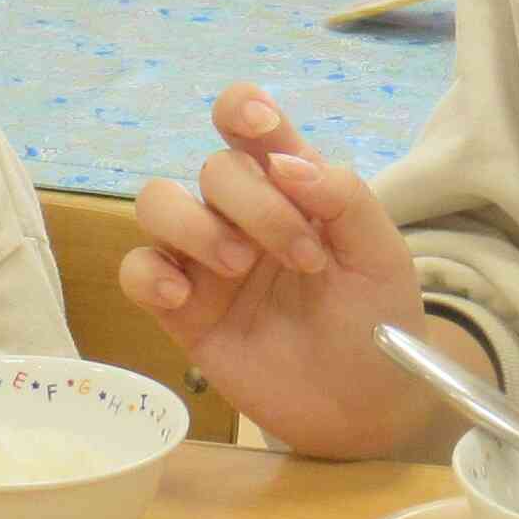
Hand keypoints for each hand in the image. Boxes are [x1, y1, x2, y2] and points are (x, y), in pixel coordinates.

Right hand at [118, 85, 448, 458]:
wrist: (366, 408)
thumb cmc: (377, 323)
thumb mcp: (382, 257)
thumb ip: (345, 198)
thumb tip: (287, 161)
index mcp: (292, 188)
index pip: (249, 124)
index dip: (242, 110)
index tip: (261, 126)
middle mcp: (242, 215)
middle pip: (215, 168)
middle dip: (257, 205)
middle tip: (304, 260)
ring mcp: (207, 261)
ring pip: (157, 203)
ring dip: (194, 227)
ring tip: (238, 269)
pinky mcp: (181, 311)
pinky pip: (136, 270)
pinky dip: (149, 274)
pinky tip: (183, 298)